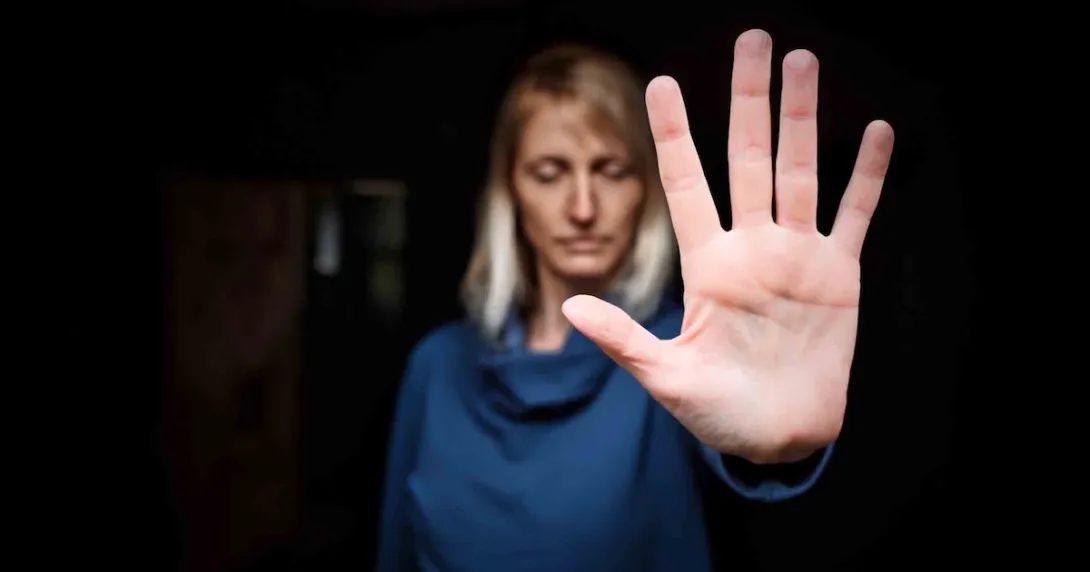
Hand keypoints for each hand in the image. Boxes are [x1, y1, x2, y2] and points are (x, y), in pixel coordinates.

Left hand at [562, 29, 894, 463]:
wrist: (779, 438)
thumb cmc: (718, 413)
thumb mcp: (667, 379)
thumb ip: (625, 342)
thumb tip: (571, 310)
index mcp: (708, 265)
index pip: (686, 184)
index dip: (674, 134)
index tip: (661, 84)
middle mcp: (751, 247)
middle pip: (747, 158)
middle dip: (749, 100)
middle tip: (753, 40)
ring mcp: (796, 256)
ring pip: (798, 172)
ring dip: (801, 119)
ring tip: (802, 61)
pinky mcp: (837, 275)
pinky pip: (853, 215)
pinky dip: (865, 177)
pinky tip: (874, 132)